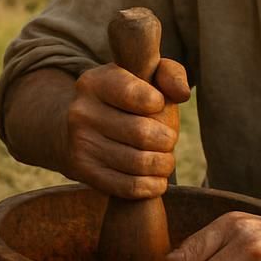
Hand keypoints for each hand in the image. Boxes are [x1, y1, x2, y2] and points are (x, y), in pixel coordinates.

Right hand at [64, 58, 189, 199]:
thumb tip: (181, 94)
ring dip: (163, 164)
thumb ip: (170, 74)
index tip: (158, 105)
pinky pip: (128, 186)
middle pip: (142, 133)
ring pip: (138, 163)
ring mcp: (80, 143)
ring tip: (164, 159)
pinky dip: (151, 186)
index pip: (139, 96)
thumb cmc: (125, 100)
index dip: (159, 104)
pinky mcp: (82, 171)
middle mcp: (81, 112)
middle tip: (168, 140)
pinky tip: (157, 179)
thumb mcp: (143, 76)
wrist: (79, 129)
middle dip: (166, 140)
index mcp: (95, 82)